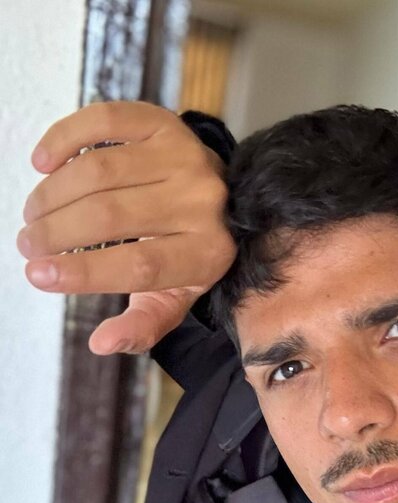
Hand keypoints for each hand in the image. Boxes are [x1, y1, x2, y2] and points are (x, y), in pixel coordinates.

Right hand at [18, 100, 236, 354]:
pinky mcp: (166, 124)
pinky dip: (65, 137)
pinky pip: (105, 122)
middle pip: (111, 216)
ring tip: (34, 214)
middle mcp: (201, 202)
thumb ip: (143, 325)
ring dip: (54, 193)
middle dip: (57, 231)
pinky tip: (43, 163)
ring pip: (100, 170)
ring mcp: (185, 158)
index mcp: (206, 254)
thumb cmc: (187, 255)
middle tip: (29, 243)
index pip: (137, 266)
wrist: (227, 200)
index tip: (36, 274)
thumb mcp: (174, 296)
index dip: (81, 272)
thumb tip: (102, 344)